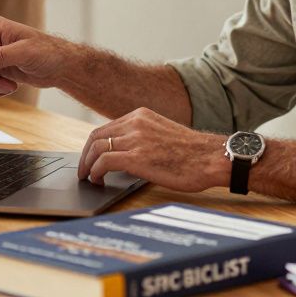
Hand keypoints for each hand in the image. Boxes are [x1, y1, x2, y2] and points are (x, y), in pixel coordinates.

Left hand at [78, 108, 227, 191]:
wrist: (212, 158)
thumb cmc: (194, 153)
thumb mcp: (164, 134)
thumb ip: (144, 138)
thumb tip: (127, 154)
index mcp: (141, 115)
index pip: (106, 128)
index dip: (94, 145)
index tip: (91, 158)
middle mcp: (135, 123)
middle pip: (96, 136)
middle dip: (85, 155)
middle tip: (83, 170)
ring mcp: (135, 139)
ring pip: (96, 148)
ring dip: (87, 165)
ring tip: (89, 178)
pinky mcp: (136, 157)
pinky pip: (103, 161)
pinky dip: (95, 172)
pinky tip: (98, 181)